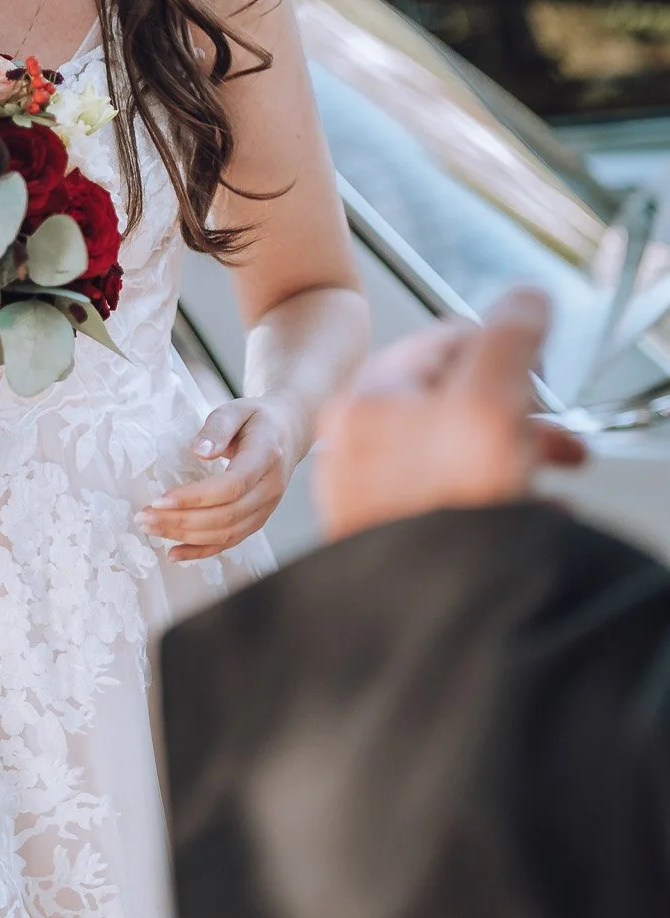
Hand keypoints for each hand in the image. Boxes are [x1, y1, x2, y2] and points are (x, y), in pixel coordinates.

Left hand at [139, 398, 296, 561]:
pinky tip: (175, 552)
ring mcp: (266, 508)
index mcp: (266, 457)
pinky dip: (201, 550)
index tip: (160, 500)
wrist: (289, 431)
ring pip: (226, 533)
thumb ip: (217, 427)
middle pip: (226, 515)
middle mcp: (270, 488)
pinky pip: (230, 541)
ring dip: (185, 536)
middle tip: (144, 517)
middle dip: (181, 521)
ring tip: (151, 529)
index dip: (195, 498)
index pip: (231, 486)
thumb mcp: (236, 409)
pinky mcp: (257, 519)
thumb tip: (199, 449)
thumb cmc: (258, 419)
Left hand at [313, 286, 586, 540]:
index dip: (505, 348)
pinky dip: (496, 500)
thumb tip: (525, 297)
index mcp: (368, 401)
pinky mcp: (395, 539)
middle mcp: (359, 446)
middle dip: (519, 411)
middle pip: (453, 399)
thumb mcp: (491, 403)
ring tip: (556, 476)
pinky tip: (532, 517)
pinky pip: (451, 501)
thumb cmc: (448, 514)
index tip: (542, 370)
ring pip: (456, 452)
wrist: (433, 620)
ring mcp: (373, 497)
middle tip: (558, 433)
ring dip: (514, 454)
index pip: (444, 341)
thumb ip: (509, 341)